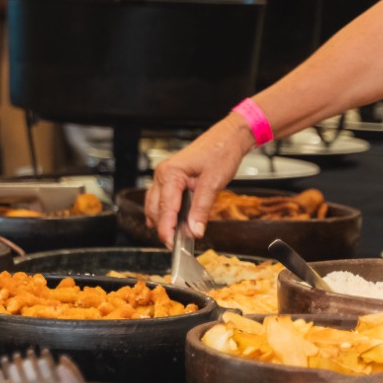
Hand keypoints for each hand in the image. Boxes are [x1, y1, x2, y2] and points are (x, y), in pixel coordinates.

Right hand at [144, 116, 254, 245]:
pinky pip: (160, 197)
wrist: (227, 138)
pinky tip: (169, 220)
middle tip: (174, 245)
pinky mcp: (171, 177)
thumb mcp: (213, 183)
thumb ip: (202, 209)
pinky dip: (163, 211)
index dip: (167, 228)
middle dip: (162, 227)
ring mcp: (165, 175)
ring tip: (173, 236)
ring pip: (155, 203)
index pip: (165, 208)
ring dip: (162, 220)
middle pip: (155, 207)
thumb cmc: (220, 153)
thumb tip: (195, 230)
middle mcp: (163, 174)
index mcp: (170, 174)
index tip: (170, 244)